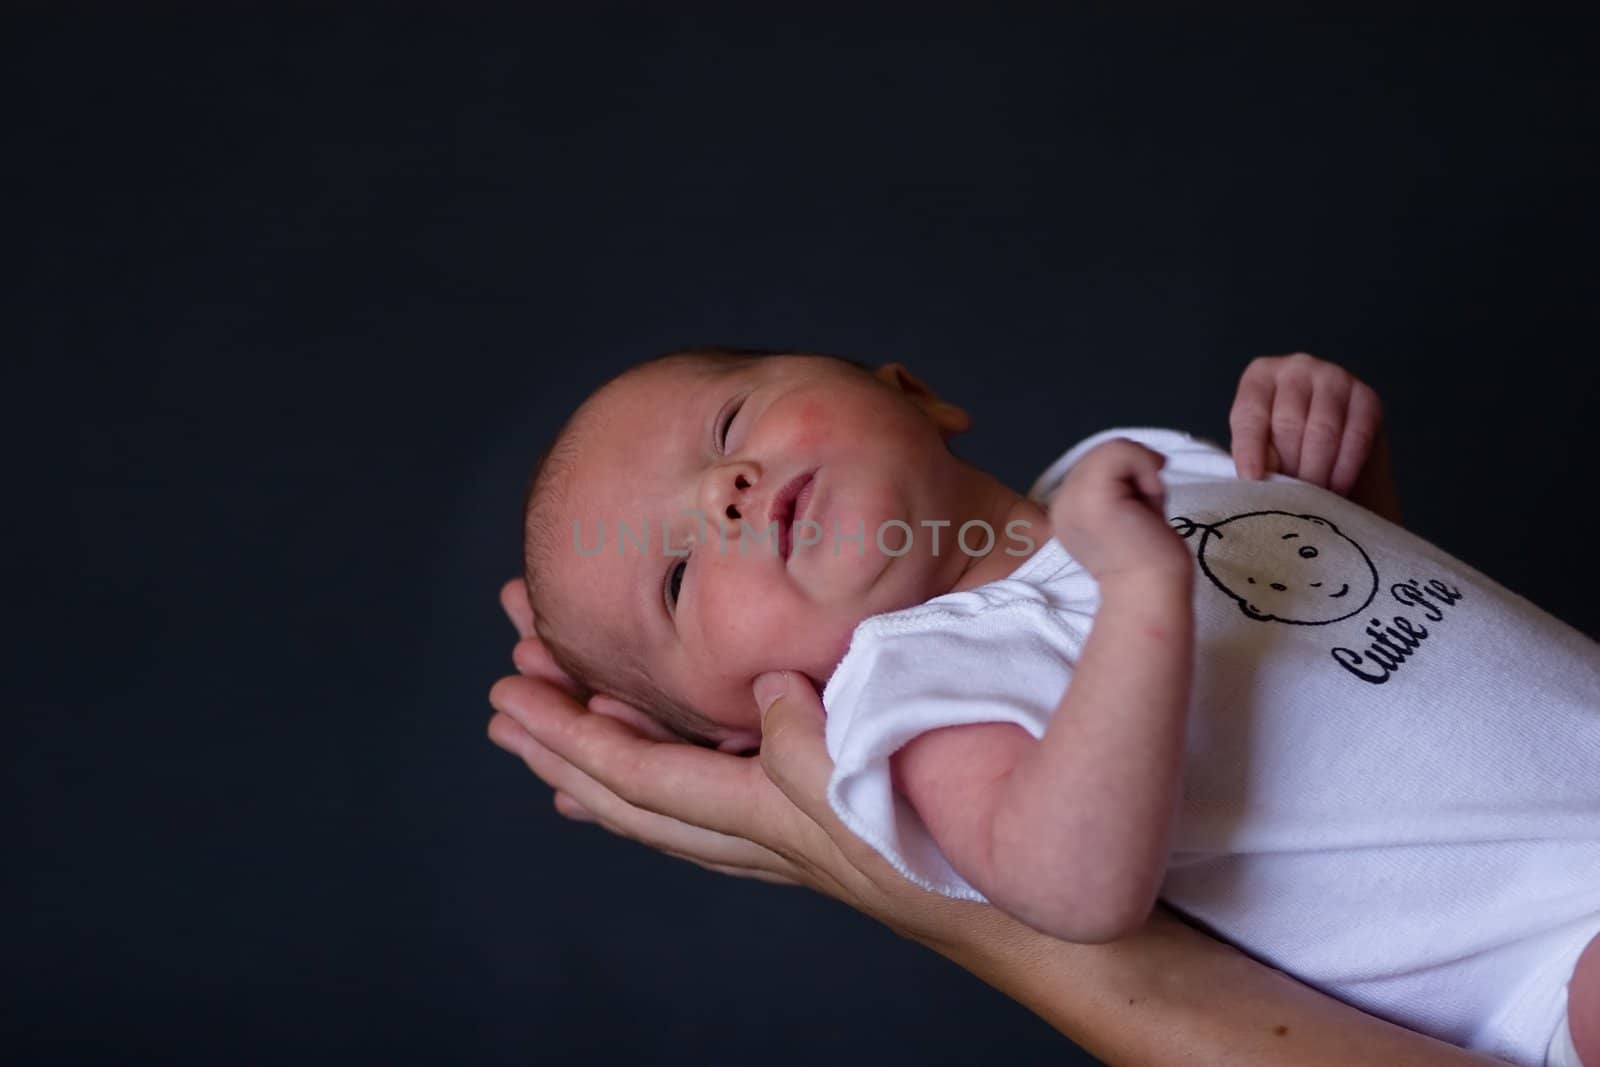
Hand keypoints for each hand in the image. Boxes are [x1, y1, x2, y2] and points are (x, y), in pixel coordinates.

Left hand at [487, 579, 1001, 949]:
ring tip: (544, 738)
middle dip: (558, 746)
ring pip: (661, 812)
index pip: (640, 774)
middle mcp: (757, 837)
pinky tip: (652, 777)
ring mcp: (780, 843)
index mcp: (766, 817)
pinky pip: (704, 817)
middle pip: (629, 798)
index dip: (568, 732)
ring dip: (596, 768)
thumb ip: (814, 743)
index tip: (510, 690)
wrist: (1025, 920)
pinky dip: (655, 794)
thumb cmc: (963, 855)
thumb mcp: (884, 788)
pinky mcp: (809, 836)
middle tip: (504, 700)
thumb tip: (765, 693)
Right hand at [1049, 439, 1189, 581]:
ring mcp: (1072, 497)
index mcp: (1065, 510)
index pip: (1094, 466)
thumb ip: (1121, 484)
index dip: (1124, 477)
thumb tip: (1143, 456)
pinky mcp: (1091, 494)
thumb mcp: (1128, 509)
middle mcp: (1061, 502)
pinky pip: (1120, 451)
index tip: (1139, 511)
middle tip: (1144, 511)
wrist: (1150, 591)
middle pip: (1101, 453)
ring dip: (1141, 471)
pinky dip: (1145, 465)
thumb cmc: (1149, 559)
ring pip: (1111, 449)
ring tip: (1146, 506)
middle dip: (1132, 472)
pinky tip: (1152, 496)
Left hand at [1229, 353, 1383, 495]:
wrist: (1332, 447)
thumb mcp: (1261, 446)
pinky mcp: (1368, 397)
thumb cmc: (1285, 446)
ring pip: (1322, 431)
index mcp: (1260, 375)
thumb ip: (1257, 455)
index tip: (1252, 480)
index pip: (1250, 414)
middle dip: (1288, 466)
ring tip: (1311, 498)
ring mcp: (1336, 378)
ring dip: (1316, 471)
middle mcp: (1297, 368)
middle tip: (1290, 497)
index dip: (1249, 450)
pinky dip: (1344, 469)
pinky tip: (1337, 488)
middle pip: (1288, 423)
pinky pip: (1356, 438)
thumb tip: (1258, 477)